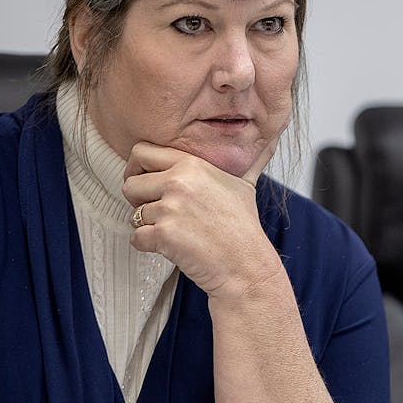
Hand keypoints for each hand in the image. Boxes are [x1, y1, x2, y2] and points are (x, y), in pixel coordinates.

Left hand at [122, 137, 281, 298]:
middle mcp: (179, 182)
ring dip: (149, 225)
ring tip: (175, 231)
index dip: (138, 168)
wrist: (246, 265)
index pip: (142, 151)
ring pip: (134, 213)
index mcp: (193, 165)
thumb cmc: (244, 228)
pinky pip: (136, 237)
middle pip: (130, 183)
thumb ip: (250, 159)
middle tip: (158, 211)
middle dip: (137, 199)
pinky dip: (148, 245)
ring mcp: (171, 208)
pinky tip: (171, 246)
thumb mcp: (245, 185)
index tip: (147, 182)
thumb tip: (273, 136)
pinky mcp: (164, 234)